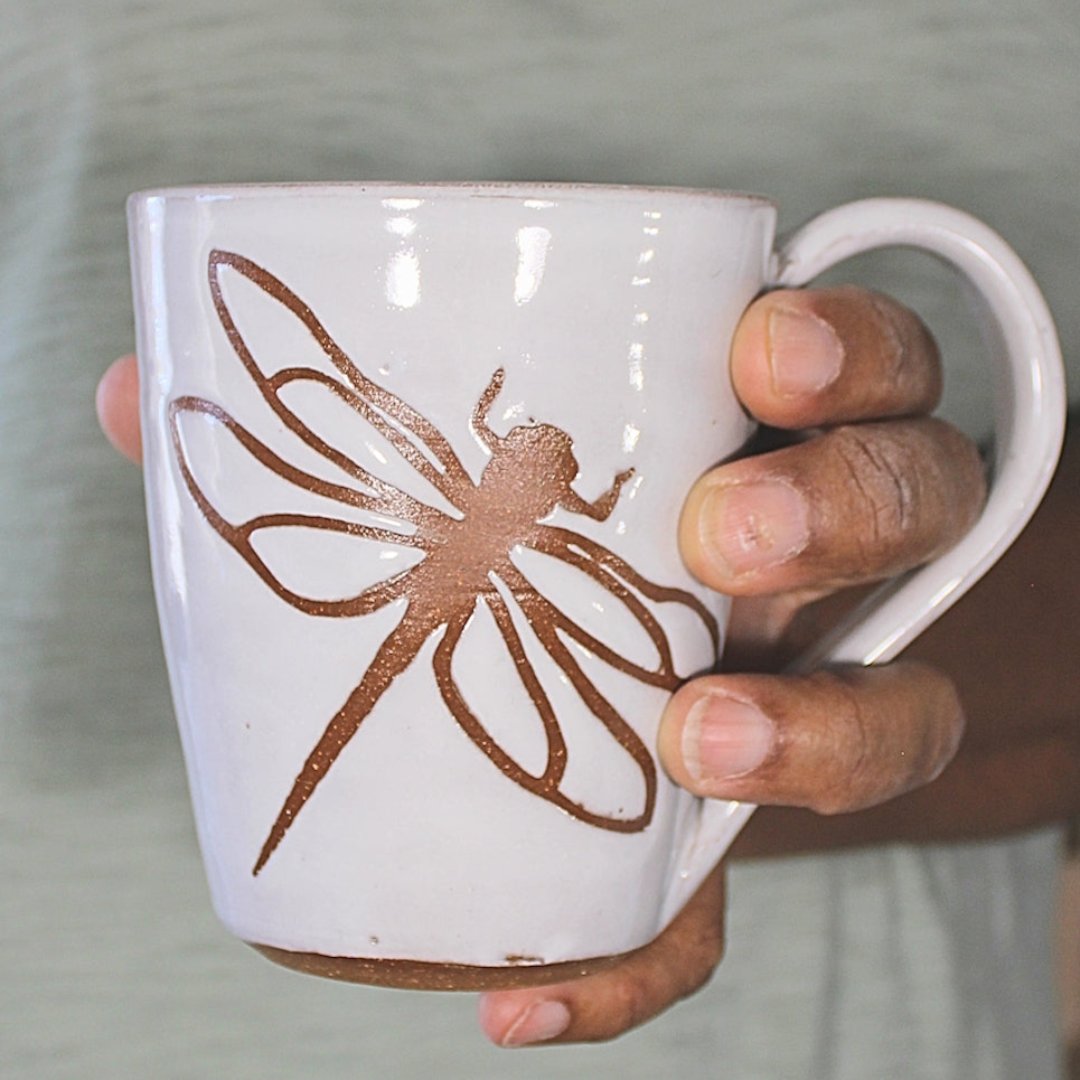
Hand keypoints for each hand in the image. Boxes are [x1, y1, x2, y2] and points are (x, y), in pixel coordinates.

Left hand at [95, 285, 983, 1046]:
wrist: (585, 675)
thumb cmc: (506, 540)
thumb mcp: (444, 461)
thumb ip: (303, 427)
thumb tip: (135, 393)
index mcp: (761, 436)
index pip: (872, 369)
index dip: (849, 352)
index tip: (758, 350)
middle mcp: (819, 561)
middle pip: (917, 508)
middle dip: (842, 513)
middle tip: (725, 545)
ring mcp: (799, 695)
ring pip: (904, 706)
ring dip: (820, 736)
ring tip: (704, 748)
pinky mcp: (709, 848)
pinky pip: (730, 909)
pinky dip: (641, 961)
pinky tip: (524, 993)